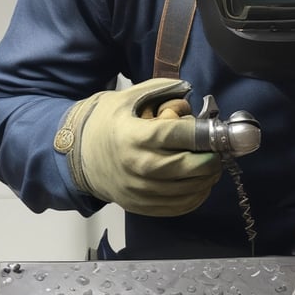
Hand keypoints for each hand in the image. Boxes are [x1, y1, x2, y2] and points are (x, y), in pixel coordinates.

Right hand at [53, 78, 220, 215]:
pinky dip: (196, 196)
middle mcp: (138, 166)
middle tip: (218, 151)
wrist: (75, 157)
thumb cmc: (104, 123)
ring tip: (211, 166)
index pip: (177, 136)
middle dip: (211, 159)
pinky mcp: (141, 206)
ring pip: (187, 189)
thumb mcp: (125, 98)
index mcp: (135, 136)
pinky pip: (178, 206)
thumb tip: (188, 88)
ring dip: (208, 178)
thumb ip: (159, 89)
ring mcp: (139, 190)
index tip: (217, 132)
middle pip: (188, 167)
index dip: (203, 134)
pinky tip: (200, 184)